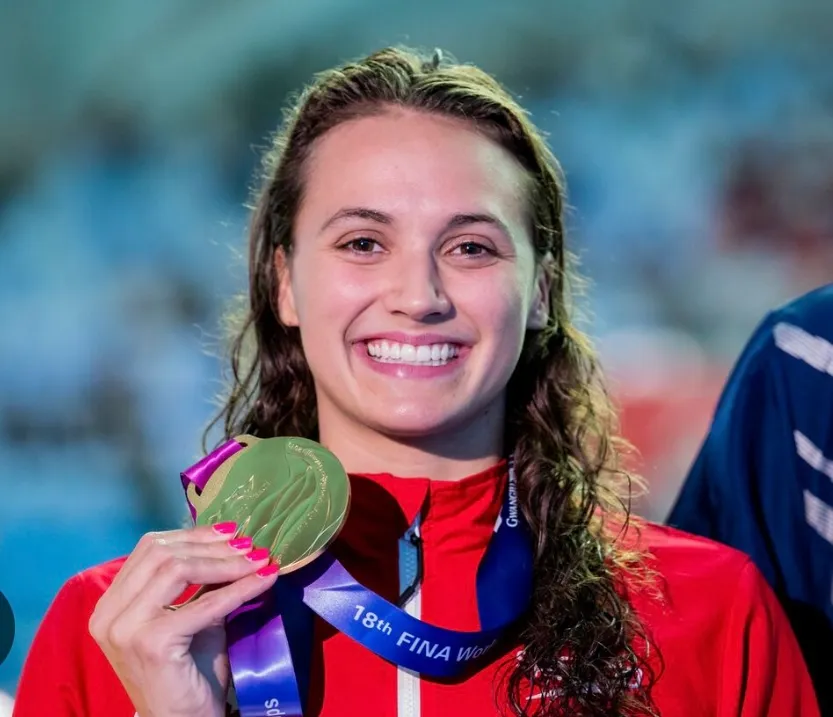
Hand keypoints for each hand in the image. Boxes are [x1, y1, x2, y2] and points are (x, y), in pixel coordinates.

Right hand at [89, 522, 278, 716]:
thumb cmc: (188, 670)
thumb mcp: (190, 615)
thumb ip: (199, 582)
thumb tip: (234, 540)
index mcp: (111, 604)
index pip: (149, 549)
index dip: (192, 535)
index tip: (231, 531)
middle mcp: (108, 615)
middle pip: (162, 554)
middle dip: (212, 545)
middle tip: (251, 545)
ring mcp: (124, 629)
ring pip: (177, 570)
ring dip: (226, 562)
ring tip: (259, 559)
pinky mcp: (151, 643)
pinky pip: (204, 604)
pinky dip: (239, 589)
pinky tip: (264, 580)